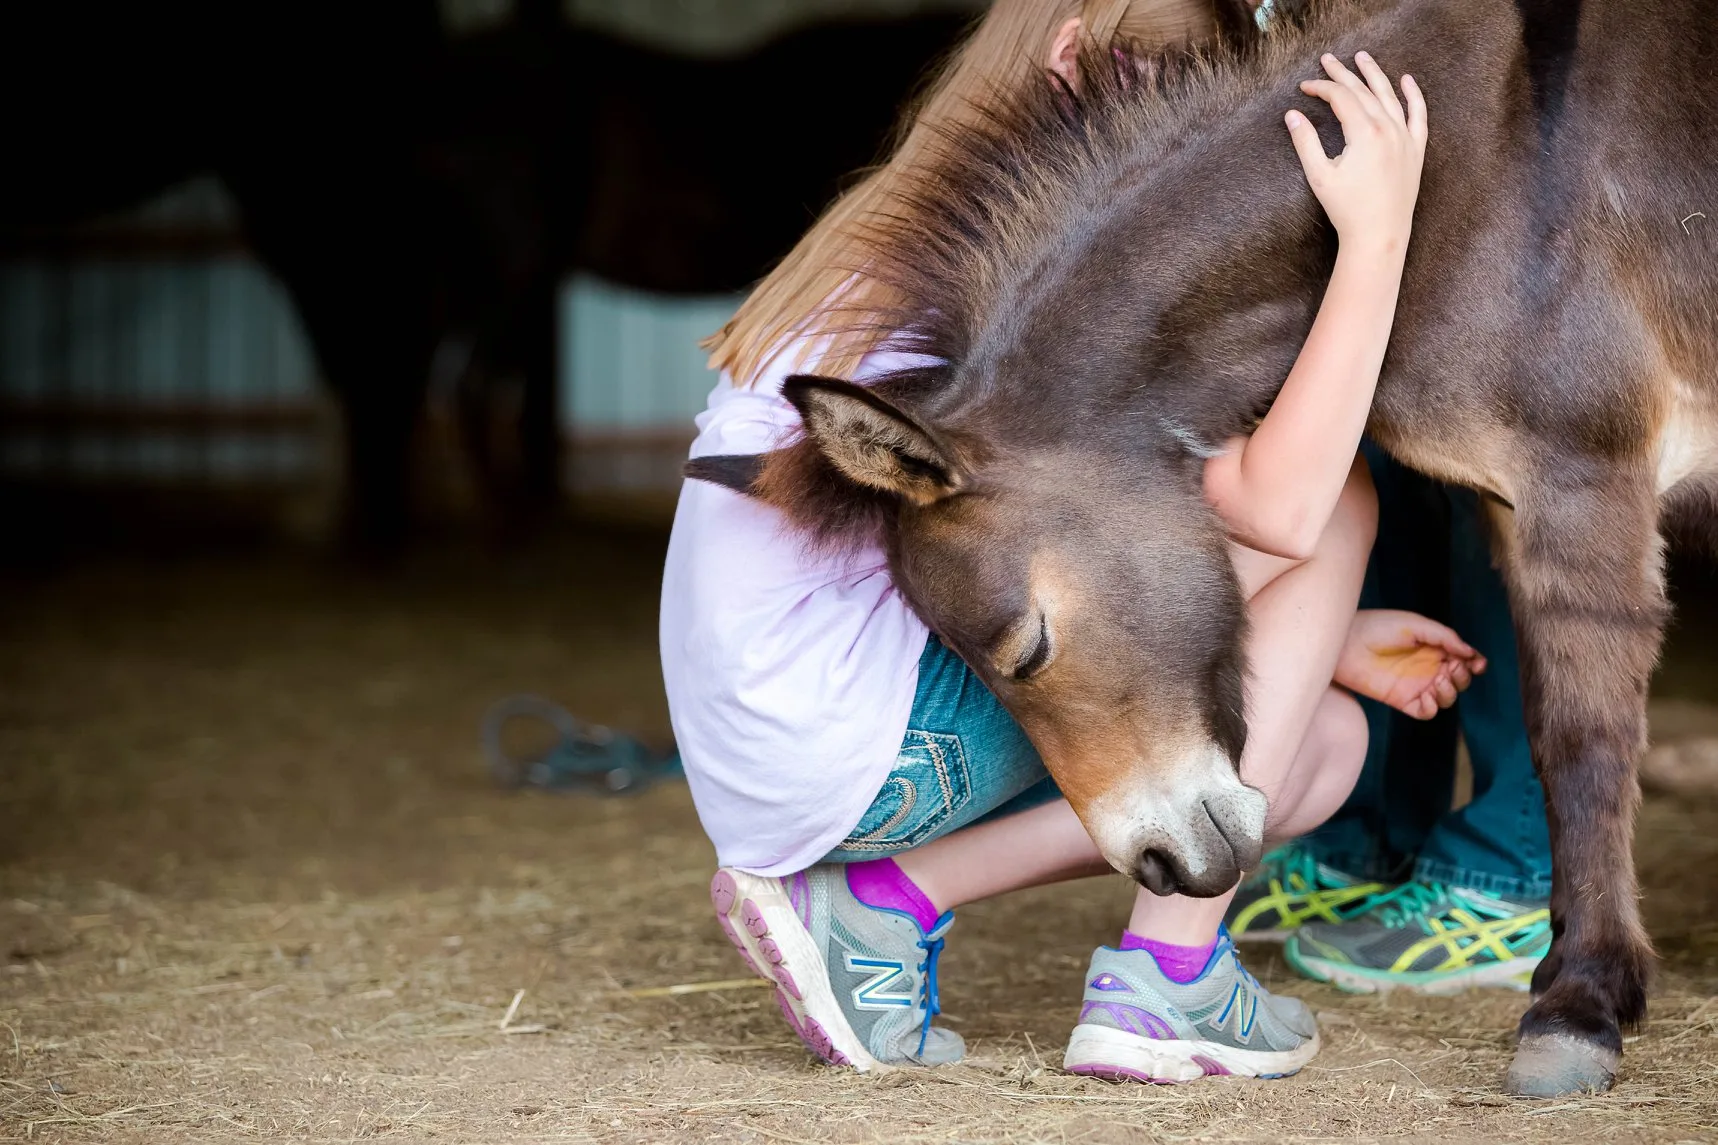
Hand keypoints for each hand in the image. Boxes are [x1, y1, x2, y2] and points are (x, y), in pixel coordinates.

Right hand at [1285, 51, 1427, 248]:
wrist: (1379, 235)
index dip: (1321, 88)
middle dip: (1343, 74)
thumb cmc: (1347, 210)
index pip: (1341, 98)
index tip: (1304, 87)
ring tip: (1362, 57)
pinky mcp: (1415, 149)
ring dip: (1375, 74)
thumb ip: (1305, 142)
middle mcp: (1389, 129)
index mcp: (1365, 133)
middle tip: (1328, 59)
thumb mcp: (1319, 176)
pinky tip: (1406, 80)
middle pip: (1363, 91)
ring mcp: (1405, 137)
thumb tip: (1292, 116)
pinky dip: (1413, 95)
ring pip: (1390, 95)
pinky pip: (1418, 114)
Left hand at [1335, 609, 1484, 720]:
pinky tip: (1427, 695)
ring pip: (1447, 698)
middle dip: (1463, 677)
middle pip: (1459, 681)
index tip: (1476, 663)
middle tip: (1450, 668)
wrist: (1347, 642)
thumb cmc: (1378, 627)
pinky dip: (1433, 707)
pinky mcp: (1402, 700)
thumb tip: (1470, 653)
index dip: (1475, 664)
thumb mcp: (1416, 625)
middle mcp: (1428, 668)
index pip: (1464, 661)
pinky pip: (1426, 712)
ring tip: (1438, 681)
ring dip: (1450, 693)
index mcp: (1434, 649)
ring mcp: (1416, 686)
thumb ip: (1445, 637)